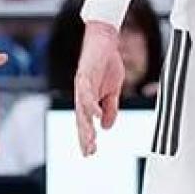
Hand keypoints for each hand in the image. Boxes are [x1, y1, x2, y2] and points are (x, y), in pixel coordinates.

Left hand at [73, 21, 124, 155]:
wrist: (105, 40)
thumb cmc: (107, 63)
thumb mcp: (113, 90)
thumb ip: (110, 108)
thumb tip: (106, 127)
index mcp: (88, 99)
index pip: (86, 122)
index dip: (87, 137)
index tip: (90, 152)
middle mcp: (82, 94)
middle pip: (81, 119)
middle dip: (84, 136)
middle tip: (88, 152)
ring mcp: (82, 85)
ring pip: (82, 109)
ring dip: (86, 125)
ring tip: (91, 139)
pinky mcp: (84, 75)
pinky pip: (86, 93)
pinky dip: (91, 104)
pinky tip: (95, 115)